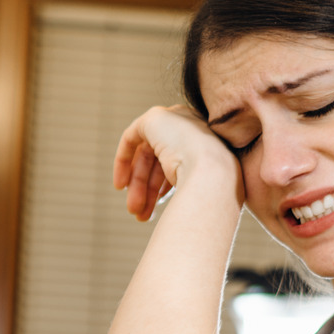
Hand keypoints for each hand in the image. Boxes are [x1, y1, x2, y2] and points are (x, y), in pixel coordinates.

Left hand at [112, 105, 241, 220]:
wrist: (213, 170)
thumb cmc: (213, 185)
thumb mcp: (199, 184)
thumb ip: (185, 184)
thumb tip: (179, 205)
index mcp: (205, 141)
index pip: (177, 162)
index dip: (162, 186)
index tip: (154, 207)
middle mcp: (190, 128)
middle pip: (159, 160)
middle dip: (148, 190)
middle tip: (140, 214)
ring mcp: (174, 120)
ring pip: (146, 156)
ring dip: (138, 185)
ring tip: (135, 210)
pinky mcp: (155, 118)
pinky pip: (132, 137)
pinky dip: (124, 160)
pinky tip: (120, 184)